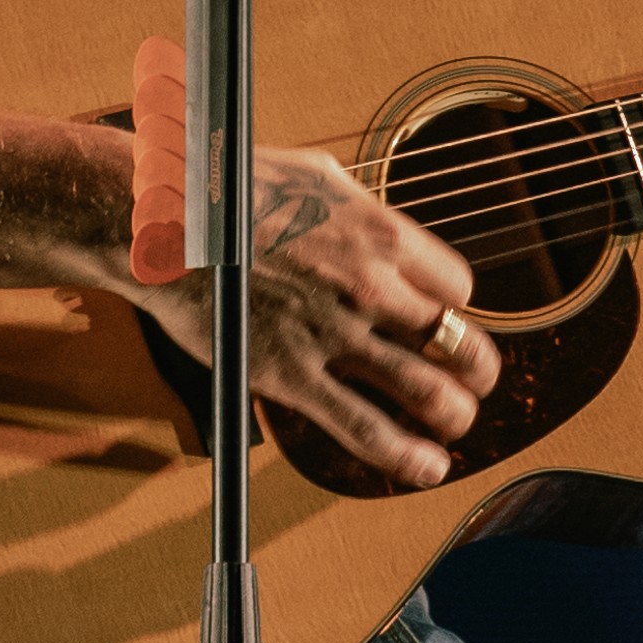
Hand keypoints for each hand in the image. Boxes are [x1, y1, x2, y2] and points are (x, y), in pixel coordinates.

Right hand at [126, 43, 502, 491]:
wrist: (164, 222)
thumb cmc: (233, 191)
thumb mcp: (317, 177)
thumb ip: (362, 212)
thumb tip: (386, 233)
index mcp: (380, 233)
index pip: (457, 286)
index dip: (456, 308)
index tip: (444, 319)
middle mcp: (369, 285)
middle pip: (459, 341)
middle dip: (478, 370)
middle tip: (477, 382)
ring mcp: (333, 334)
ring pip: (426, 391)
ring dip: (454, 415)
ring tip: (457, 424)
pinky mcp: (292, 376)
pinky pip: (364, 428)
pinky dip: (406, 455)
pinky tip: (427, 465)